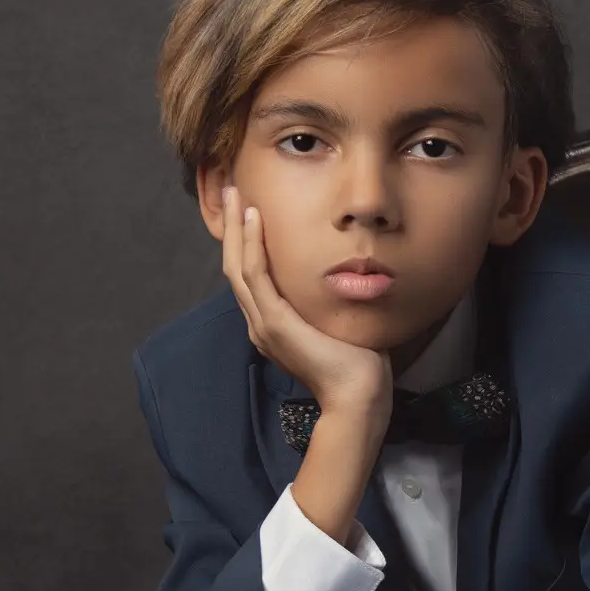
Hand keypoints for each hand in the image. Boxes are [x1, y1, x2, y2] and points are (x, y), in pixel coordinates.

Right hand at [222, 186, 392, 418]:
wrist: (358, 397)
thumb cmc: (358, 363)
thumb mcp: (338, 323)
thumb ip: (329, 302)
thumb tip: (345, 277)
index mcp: (272, 325)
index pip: (251, 276)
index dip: (244, 242)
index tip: (247, 211)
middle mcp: (260, 324)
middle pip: (235, 266)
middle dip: (231, 228)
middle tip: (231, 193)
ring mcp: (264, 325)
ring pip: (238, 267)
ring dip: (235, 229)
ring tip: (235, 196)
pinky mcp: (275, 324)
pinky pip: (255, 277)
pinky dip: (251, 246)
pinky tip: (252, 220)